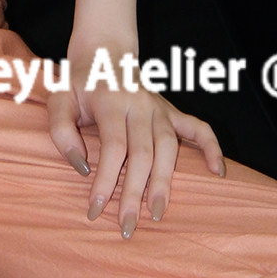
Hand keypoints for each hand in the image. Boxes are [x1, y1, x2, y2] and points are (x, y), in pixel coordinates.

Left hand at [46, 59, 224, 236]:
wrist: (104, 51)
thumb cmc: (78, 81)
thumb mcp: (58, 98)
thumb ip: (61, 131)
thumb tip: (82, 167)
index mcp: (112, 100)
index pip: (113, 147)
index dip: (105, 180)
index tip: (95, 209)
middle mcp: (140, 104)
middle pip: (143, 154)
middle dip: (134, 193)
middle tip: (127, 226)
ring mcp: (160, 107)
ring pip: (169, 148)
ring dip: (164, 182)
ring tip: (157, 213)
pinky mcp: (172, 111)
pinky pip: (198, 128)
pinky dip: (211, 148)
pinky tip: (218, 172)